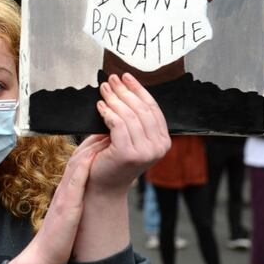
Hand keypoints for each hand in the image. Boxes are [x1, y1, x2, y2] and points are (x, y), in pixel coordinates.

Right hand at [7, 136, 107, 263]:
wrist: (44, 254)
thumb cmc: (60, 234)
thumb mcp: (71, 208)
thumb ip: (78, 192)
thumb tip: (90, 179)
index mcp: (68, 186)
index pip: (81, 158)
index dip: (95, 142)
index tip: (108, 130)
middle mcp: (65, 186)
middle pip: (79, 155)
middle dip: (94, 138)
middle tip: (109, 122)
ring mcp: (64, 194)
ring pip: (76, 164)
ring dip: (90, 146)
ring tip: (104, 132)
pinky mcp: (65, 206)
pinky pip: (74, 183)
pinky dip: (83, 168)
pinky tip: (91, 157)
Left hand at [68, 73, 170, 262]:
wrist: (102, 186)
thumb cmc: (113, 159)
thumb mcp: (129, 136)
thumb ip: (134, 118)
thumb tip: (126, 87)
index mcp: (163, 141)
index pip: (153, 108)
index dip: (139, 90)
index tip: (126, 77)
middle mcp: (158, 147)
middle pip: (142, 110)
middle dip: (125, 91)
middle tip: (111, 80)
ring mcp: (145, 152)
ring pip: (129, 116)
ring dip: (114, 99)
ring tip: (104, 90)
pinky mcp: (128, 154)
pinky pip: (118, 125)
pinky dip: (108, 112)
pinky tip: (100, 106)